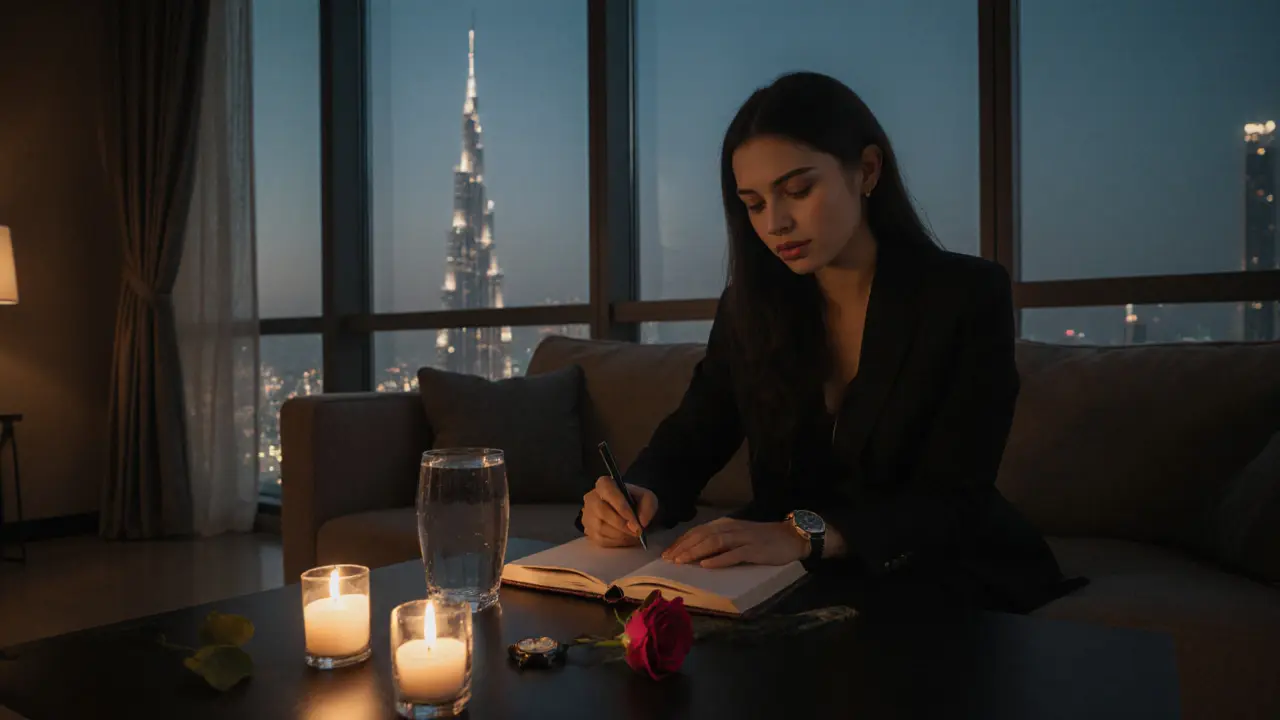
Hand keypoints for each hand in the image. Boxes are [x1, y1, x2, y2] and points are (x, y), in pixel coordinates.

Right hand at [581, 477, 657, 547]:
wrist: (628, 513)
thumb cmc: (635, 502)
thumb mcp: (647, 498)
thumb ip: (648, 506)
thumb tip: (641, 522)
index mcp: (604, 484)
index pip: (608, 492)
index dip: (622, 507)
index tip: (635, 522)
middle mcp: (591, 498)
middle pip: (602, 511)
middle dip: (622, 524)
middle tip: (637, 532)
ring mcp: (588, 516)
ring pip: (601, 528)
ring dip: (621, 535)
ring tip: (634, 536)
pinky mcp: (589, 532)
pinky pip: (601, 540)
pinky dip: (617, 542)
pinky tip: (626, 539)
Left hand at [662, 517, 807, 567]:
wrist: (791, 537)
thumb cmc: (762, 539)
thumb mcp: (738, 536)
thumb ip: (720, 541)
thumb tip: (697, 553)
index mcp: (725, 524)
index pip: (698, 531)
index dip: (681, 542)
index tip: (667, 554)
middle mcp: (731, 528)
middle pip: (702, 535)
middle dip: (683, 547)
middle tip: (668, 560)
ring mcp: (743, 538)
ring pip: (714, 542)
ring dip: (696, 552)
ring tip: (681, 561)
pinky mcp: (754, 550)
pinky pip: (734, 554)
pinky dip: (719, 559)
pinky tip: (707, 565)